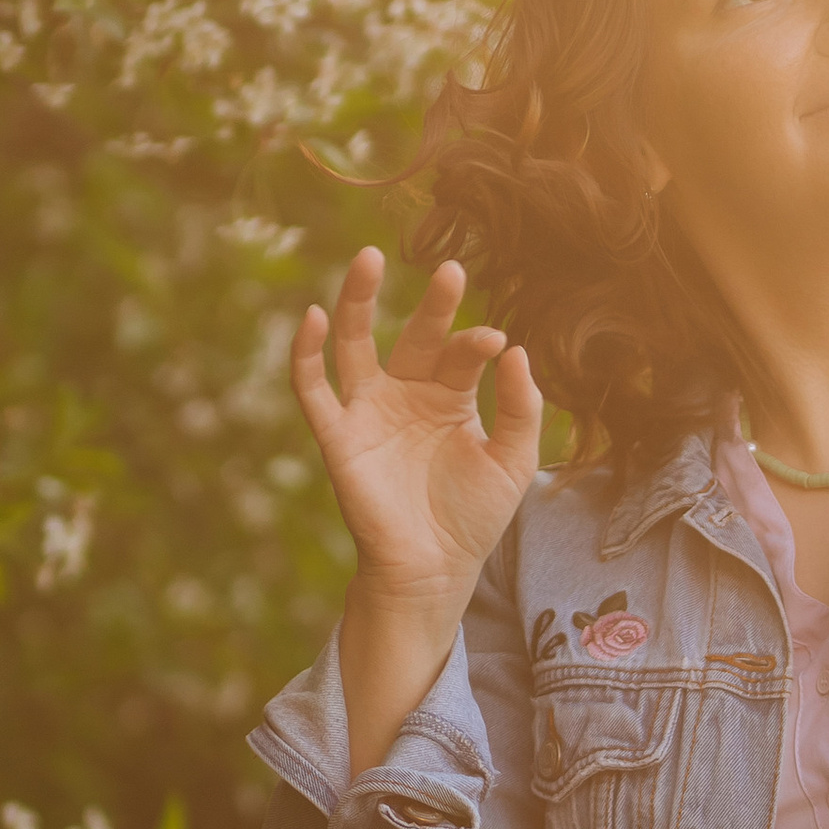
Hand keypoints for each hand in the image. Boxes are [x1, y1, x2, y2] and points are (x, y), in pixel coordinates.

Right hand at [290, 246, 541, 611]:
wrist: (434, 570)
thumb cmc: (473, 517)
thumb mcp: (513, 461)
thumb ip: (523, 408)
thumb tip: (516, 350)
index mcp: (449, 396)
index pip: (461, 353)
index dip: (477, 342)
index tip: (496, 341)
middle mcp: (405, 393)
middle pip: (414, 334)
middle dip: (432, 304)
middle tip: (452, 268)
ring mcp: (368, 411)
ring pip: (354, 343)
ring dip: (357, 300)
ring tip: (369, 258)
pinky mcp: (338, 436)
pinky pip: (313, 387)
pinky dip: (305, 352)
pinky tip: (310, 315)